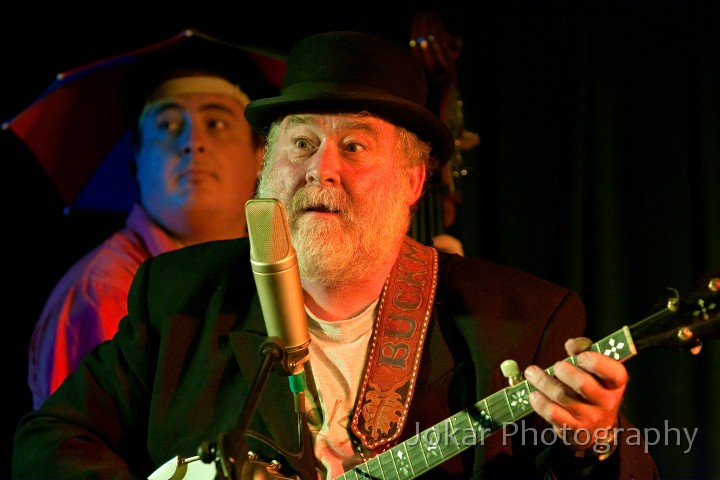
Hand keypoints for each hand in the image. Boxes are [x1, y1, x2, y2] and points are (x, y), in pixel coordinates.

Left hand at [524, 337, 625, 451]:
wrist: (596, 429)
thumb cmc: (592, 389)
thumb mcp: (595, 370)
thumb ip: (584, 351)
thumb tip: (571, 344)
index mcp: (615, 384)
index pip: (613, 372)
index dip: (596, 362)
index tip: (581, 357)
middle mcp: (606, 402)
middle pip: (582, 383)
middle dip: (563, 370)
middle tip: (556, 366)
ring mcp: (590, 417)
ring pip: (562, 396)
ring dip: (542, 381)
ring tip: (532, 373)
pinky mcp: (573, 429)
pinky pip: (552, 413)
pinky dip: (539, 401)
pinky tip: (534, 394)